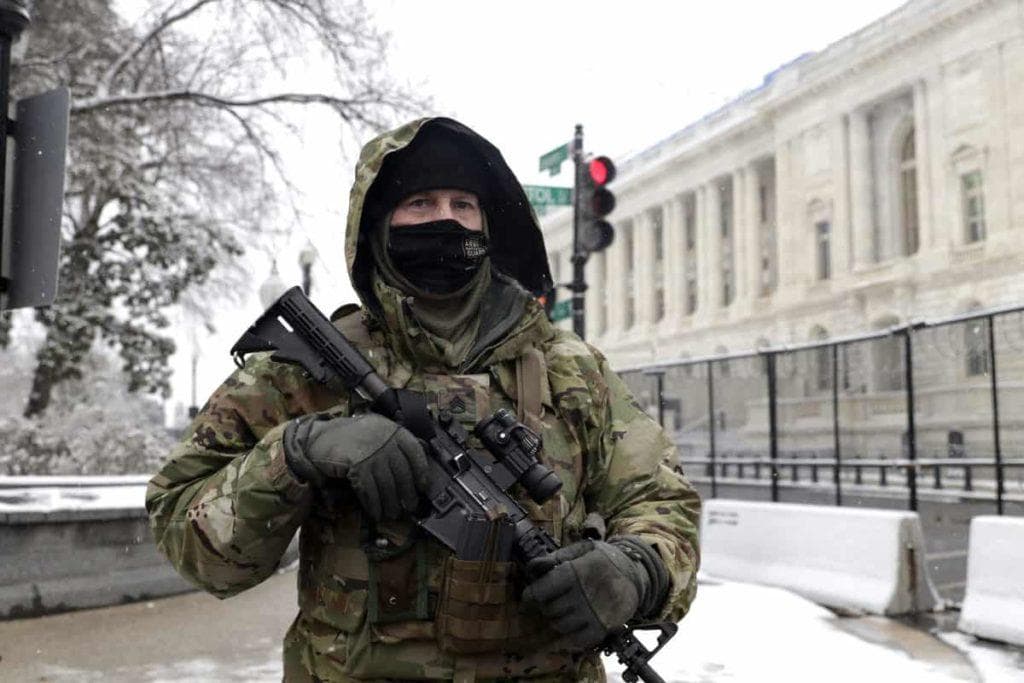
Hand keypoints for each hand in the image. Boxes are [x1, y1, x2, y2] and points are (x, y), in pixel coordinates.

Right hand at [284, 412, 431, 520]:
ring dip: (390, 503)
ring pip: (387, 484)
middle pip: (402, 472)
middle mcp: (384, 440)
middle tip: (410, 506)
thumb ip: (394, 443)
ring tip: (392, 513)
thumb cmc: (350, 437)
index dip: (421, 471)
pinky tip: (376, 512)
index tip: (423, 486)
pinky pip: (370, 490)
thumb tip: (417, 465)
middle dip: (407, 493)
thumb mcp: (376, 432)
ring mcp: (371, 452)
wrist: (320, 438)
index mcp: (393, 430)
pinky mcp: (358, 465)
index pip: (415, 452)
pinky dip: (374, 504)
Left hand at [521, 539, 647, 651]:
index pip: (542, 590)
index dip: (530, 596)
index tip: (527, 598)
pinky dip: (568, 637)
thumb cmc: (604, 559)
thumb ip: (555, 557)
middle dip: (544, 606)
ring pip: (560, 625)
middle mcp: (583, 595)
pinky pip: (577, 640)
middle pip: (549, 609)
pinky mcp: (602, 628)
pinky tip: (569, 628)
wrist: (636, 574)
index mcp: (575, 572)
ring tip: (561, 611)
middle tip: (549, 601)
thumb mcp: (582, 549)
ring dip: (556, 620)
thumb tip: (531, 567)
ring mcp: (593, 614)